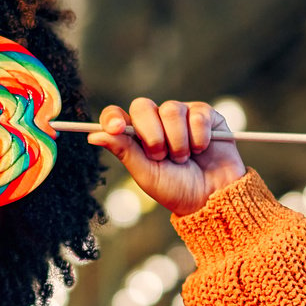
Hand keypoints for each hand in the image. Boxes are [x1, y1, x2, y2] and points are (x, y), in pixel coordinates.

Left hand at [87, 99, 246, 216]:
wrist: (211, 198)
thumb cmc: (176, 189)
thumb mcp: (146, 174)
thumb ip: (123, 151)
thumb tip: (93, 136)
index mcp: (136, 136)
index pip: (117, 115)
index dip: (113, 117)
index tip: (115, 128)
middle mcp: (157, 121)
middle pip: (142, 106)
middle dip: (151, 133)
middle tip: (161, 156)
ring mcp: (182, 116)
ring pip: (171, 110)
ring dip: (177, 140)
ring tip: (184, 158)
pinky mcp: (206, 116)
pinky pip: (197, 115)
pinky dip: (198, 136)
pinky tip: (202, 149)